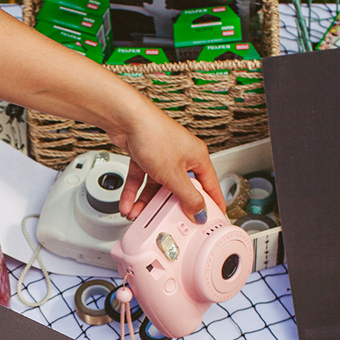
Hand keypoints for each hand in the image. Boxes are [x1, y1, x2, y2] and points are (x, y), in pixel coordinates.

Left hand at [108, 106, 224, 221]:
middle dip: (168, 206)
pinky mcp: (144, 156)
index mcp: (196, 157)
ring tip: (138, 214)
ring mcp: (162, 156)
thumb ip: (188, 196)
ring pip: (157, 186)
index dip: (212, 202)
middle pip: (179, 188)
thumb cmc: (154, 134)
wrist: (126, 119)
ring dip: (146, 202)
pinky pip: (141, 179)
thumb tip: (200, 212)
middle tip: (166, 220)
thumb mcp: (174, 175)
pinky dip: (134, 192)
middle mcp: (181, 156)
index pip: (210, 185)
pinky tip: (128, 203)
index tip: (213, 217)